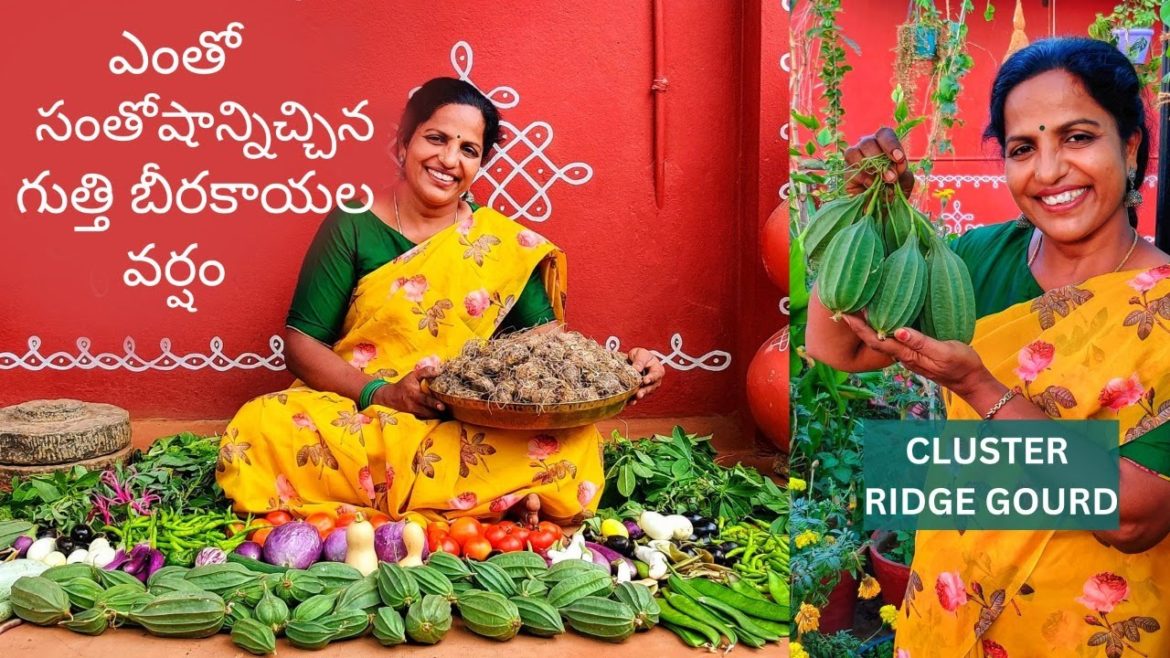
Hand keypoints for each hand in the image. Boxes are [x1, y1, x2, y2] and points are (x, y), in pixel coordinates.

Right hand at [374, 365, 445, 418]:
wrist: (391, 396)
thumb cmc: (404, 384)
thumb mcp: (413, 375)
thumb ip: (425, 372)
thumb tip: (438, 370)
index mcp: (413, 394)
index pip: (425, 399)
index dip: (434, 403)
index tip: (442, 406)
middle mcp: (413, 404)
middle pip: (427, 411)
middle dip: (437, 412)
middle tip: (447, 412)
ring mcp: (413, 411)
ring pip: (427, 416)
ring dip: (436, 415)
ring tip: (446, 414)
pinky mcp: (414, 414)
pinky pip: (424, 417)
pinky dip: (431, 416)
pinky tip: (438, 414)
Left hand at [627, 348, 664, 403]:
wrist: (634, 361)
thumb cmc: (640, 356)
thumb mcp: (641, 354)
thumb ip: (640, 360)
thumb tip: (636, 369)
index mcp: (657, 370)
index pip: (656, 374)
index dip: (651, 378)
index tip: (645, 380)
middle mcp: (654, 381)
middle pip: (651, 387)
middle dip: (644, 391)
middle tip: (639, 394)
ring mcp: (647, 387)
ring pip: (644, 393)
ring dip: (638, 396)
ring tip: (633, 399)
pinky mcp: (639, 392)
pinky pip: (636, 397)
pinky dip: (632, 400)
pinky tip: (628, 402)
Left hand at [838, 315, 988, 395]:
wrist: (971, 381)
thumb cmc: (961, 364)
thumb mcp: (944, 351)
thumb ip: (922, 342)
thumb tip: (898, 331)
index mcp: (908, 354)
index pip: (878, 340)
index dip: (860, 328)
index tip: (845, 314)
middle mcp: (904, 356)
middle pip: (875, 340)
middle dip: (858, 327)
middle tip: (843, 309)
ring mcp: (909, 356)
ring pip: (882, 341)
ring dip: (868, 328)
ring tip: (857, 312)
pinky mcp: (915, 354)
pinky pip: (893, 341)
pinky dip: (883, 330)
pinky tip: (882, 322)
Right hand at [844, 127, 913, 197]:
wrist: (880, 208)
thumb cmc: (893, 190)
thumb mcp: (904, 181)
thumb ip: (903, 171)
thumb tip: (897, 164)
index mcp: (883, 143)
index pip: (884, 134)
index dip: (891, 144)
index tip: (899, 159)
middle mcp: (867, 147)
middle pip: (868, 142)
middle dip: (881, 160)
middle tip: (891, 178)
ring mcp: (854, 157)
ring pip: (855, 151)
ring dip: (870, 167)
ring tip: (882, 181)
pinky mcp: (847, 171)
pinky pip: (851, 167)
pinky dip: (863, 176)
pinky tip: (871, 185)